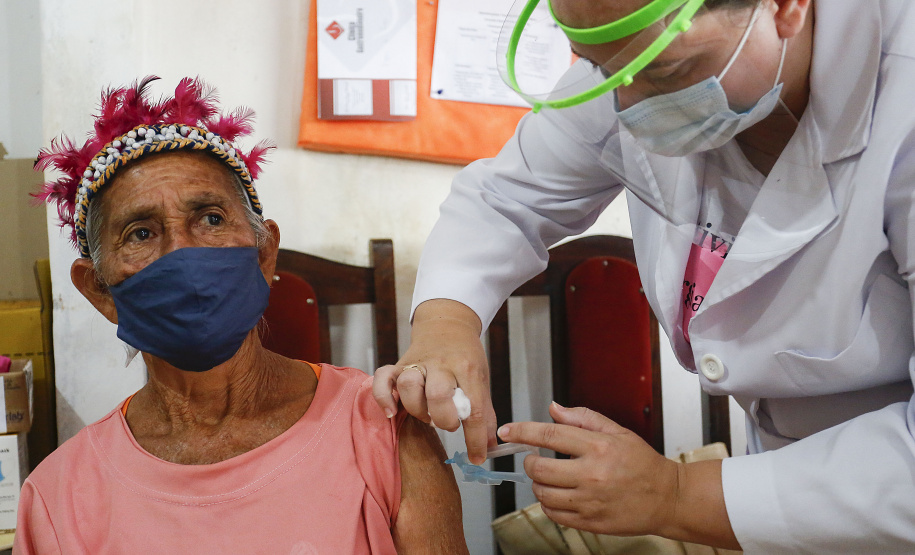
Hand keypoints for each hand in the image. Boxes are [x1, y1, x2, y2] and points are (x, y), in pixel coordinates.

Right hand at [373, 299, 496, 463]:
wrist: (448, 323)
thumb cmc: (465, 357)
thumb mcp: (481, 380)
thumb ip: (484, 414)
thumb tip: (488, 448)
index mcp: (467, 368)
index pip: (473, 408)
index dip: (476, 438)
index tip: (478, 456)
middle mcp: (441, 364)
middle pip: (438, 395)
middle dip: (444, 419)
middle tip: (450, 423)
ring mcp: (418, 363)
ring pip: (409, 386)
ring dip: (417, 409)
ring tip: (427, 414)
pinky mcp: (399, 364)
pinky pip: (383, 378)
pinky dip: (384, 397)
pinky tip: (392, 412)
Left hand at [497, 402, 678, 536]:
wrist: (667, 498)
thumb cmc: (643, 463)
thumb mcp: (617, 431)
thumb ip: (582, 418)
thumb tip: (553, 409)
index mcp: (598, 447)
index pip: (549, 435)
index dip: (522, 431)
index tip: (508, 431)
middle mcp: (593, 475)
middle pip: (540, 469)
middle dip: (530, 462)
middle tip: (534, 459)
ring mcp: (590, 501)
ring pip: (543, 494)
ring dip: (538, 484)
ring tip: (550, 477)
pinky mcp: (590, 522)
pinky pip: (554, 514)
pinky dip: (549, 504)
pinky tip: (560, 494)